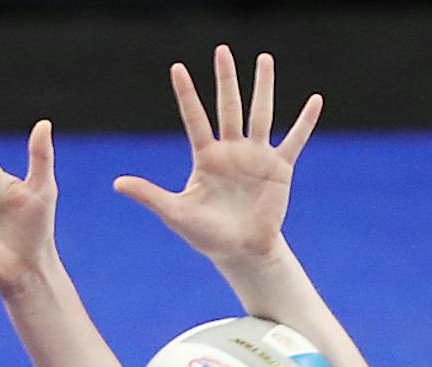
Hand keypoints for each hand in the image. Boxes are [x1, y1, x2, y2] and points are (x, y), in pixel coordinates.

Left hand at [114, 47, 320, 268]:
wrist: (240, 252)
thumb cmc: (206, 235)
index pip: (194, 119)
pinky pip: (295, 139)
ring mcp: (256, 155)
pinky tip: (315, 100)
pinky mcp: (279, 167)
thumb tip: (116, 184)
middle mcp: (231, 150)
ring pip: (260, 113)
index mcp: (206, 158)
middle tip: (221, 50)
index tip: (177, 68)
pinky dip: (305, 122)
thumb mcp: (175, 213)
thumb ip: (149, 195)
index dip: (186, 94)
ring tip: (263, 59)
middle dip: (225, 79)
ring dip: (263, 87)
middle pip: (228, 107)